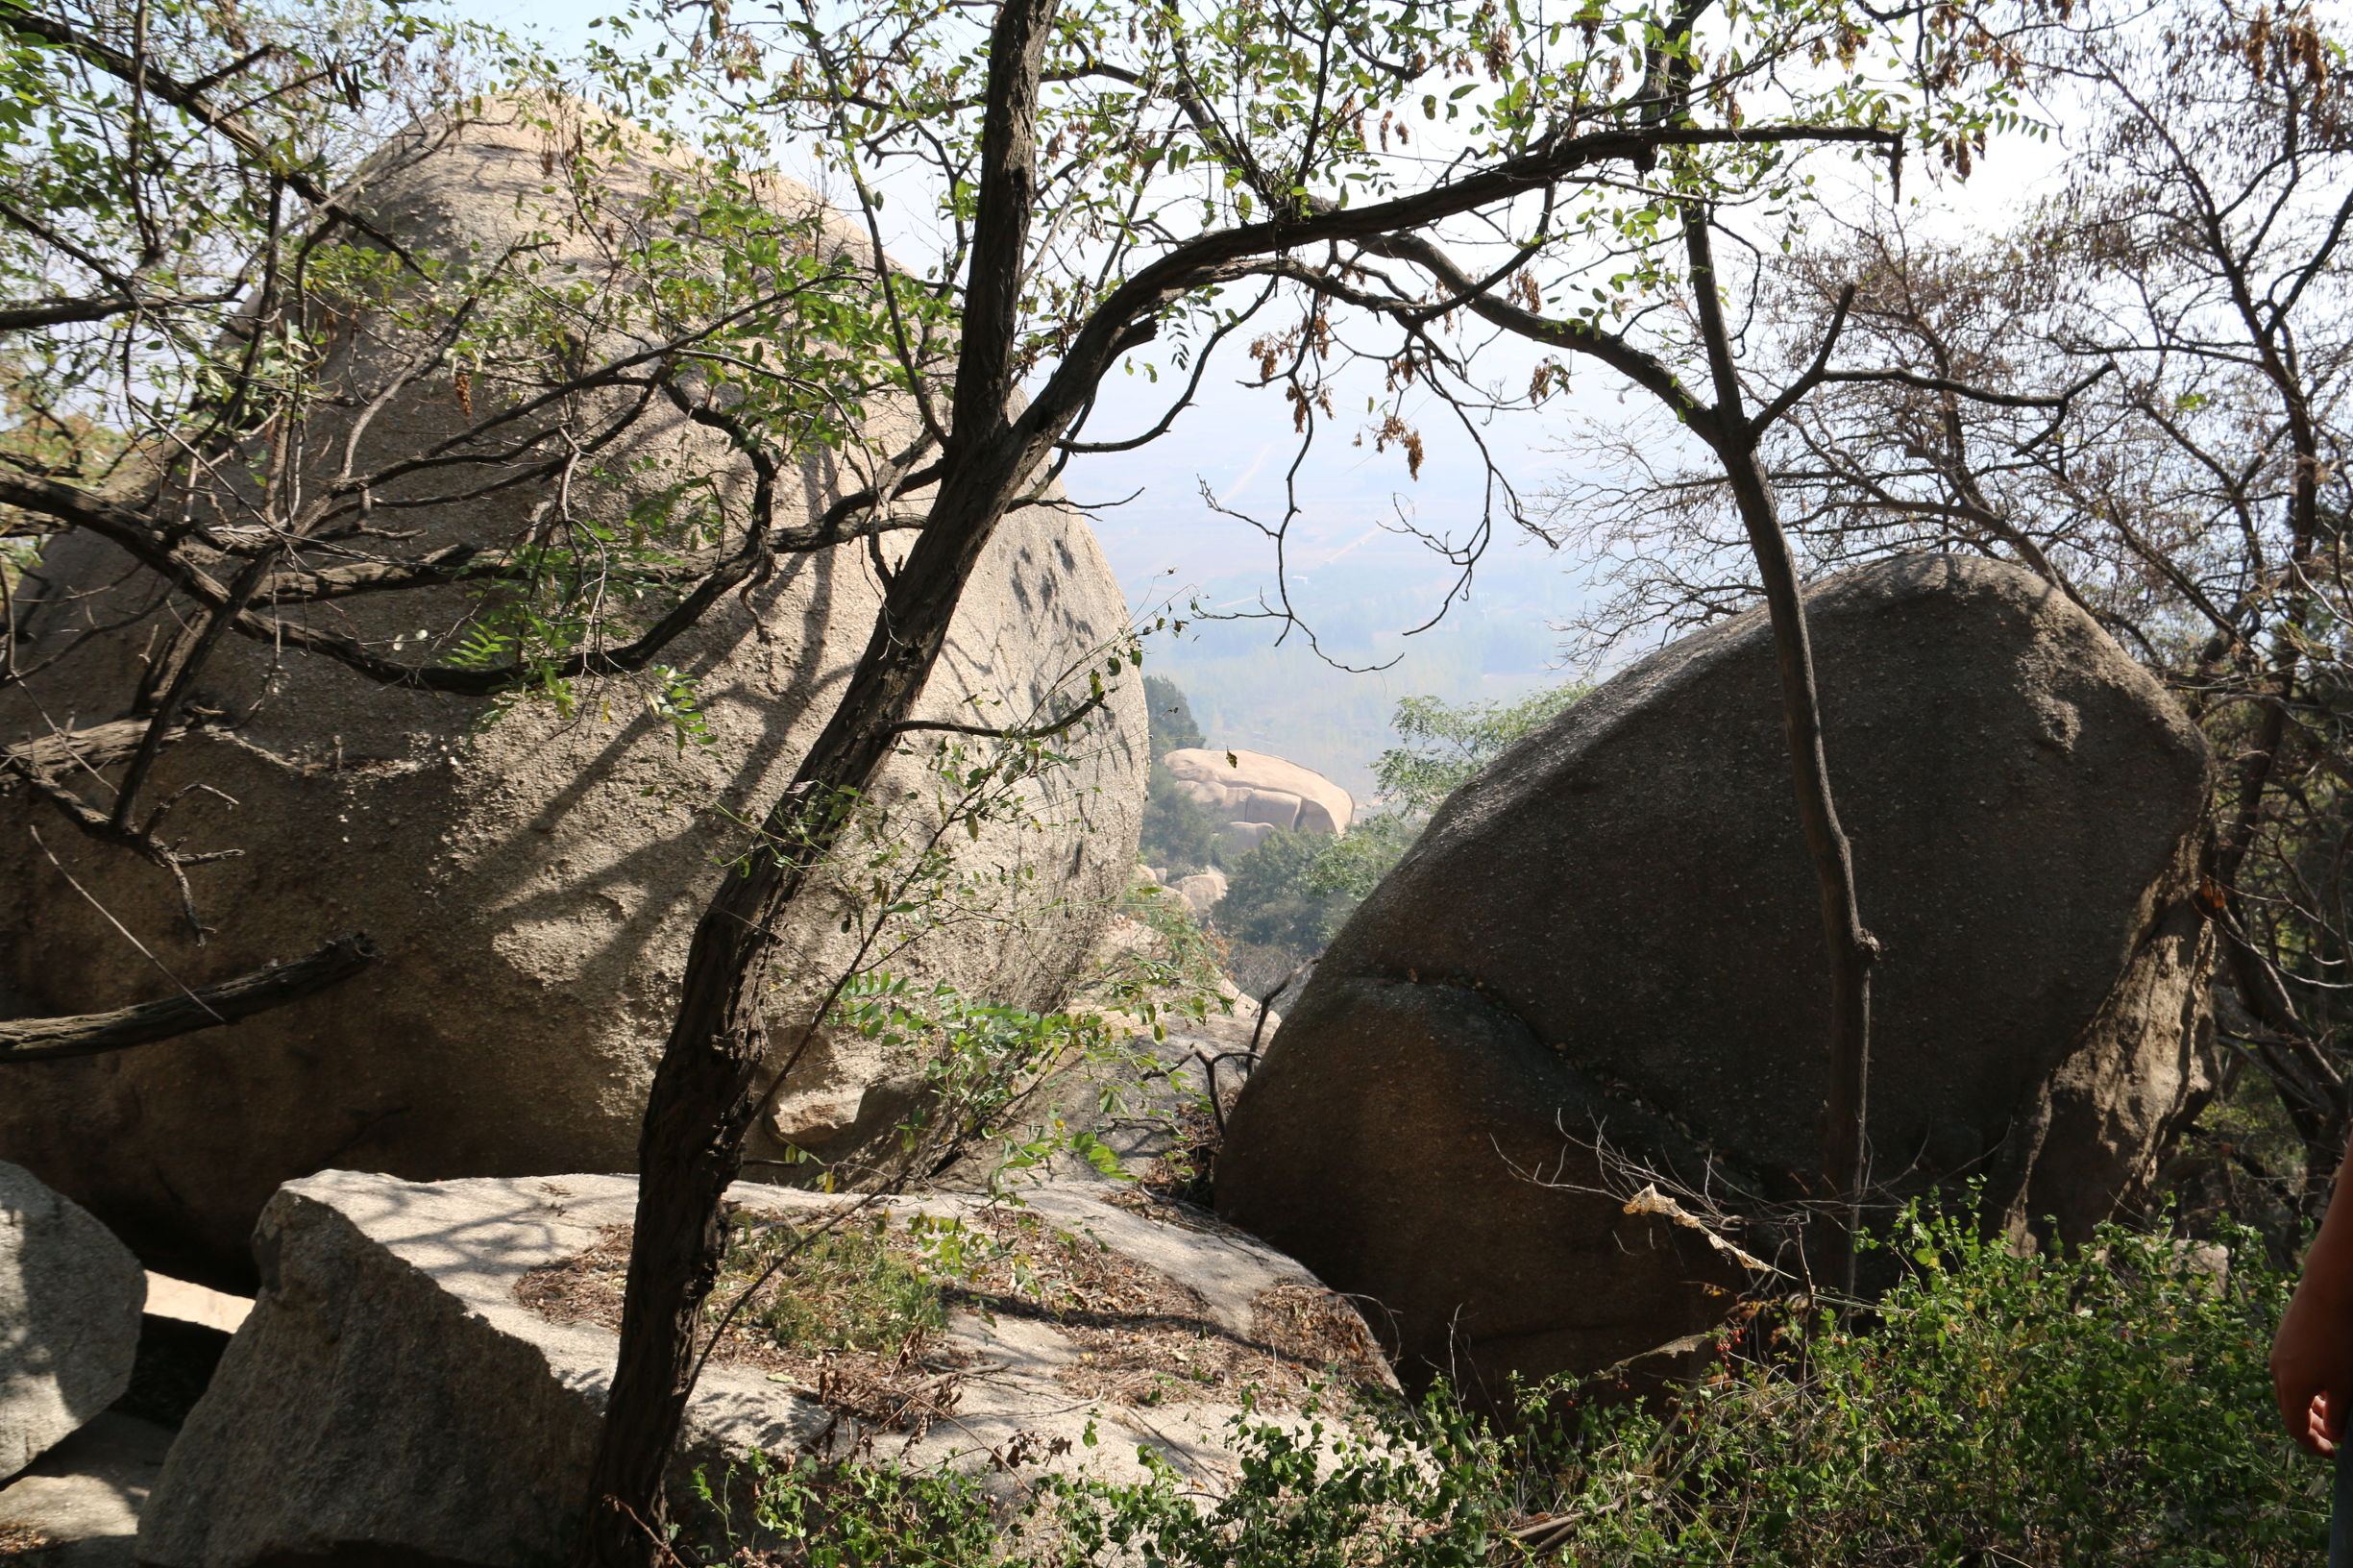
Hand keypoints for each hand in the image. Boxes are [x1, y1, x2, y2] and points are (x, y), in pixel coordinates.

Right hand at [2272, 1271, 2352, 1455]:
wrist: (2329, 1291)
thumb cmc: (2340, 1342)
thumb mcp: (2345, 1386)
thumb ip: (2339, 1416)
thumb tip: (2334, 1434)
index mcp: (2291, 1388)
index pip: (2296, 1428)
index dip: (2314, 1445)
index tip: (2333, 1454)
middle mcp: (2277, 1372)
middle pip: (2291, 1409)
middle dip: (2313, 1426)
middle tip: (2336, 1435)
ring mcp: (2279, 1353)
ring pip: (2292, 1389)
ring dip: (2311, 1404)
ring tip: (2334, 1408)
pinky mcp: (2285, 1337)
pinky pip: (2292, 1370)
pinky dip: (2308, 1384)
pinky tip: (2327, 1378)